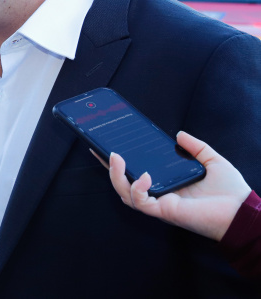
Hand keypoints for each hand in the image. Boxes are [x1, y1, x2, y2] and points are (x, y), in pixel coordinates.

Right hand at [105, 131, 251, 240]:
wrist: (243, 211)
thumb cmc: (231, 191)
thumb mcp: (212, 160)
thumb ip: (196, 147)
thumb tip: (179, 134)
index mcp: (167, 184)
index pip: (136, 174)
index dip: (119, 164)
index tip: (106, 146)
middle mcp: (159, 195)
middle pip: (123, 185)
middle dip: (109, 169)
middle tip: (102, 150)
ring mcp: (160, 204)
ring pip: (125, 194)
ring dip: (116, 176)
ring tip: (116, 157)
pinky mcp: (164, 211)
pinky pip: (141, 202)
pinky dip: (137, 188)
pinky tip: (144, 175)